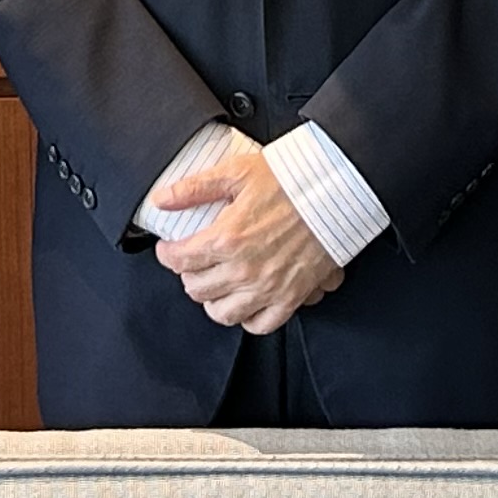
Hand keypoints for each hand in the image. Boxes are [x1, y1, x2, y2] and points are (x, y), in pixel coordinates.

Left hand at [151, 138, 340, 333]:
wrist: (335, 191)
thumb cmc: (290, 180)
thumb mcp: (236, 173)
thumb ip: (194, 188)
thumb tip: (162, 198)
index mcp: (227, 238)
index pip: (180, 259)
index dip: (168, 254)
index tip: (169, 248)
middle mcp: (244, 269)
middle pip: (197, 289)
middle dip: (188, 275)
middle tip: (193, 262)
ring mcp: (268, 288)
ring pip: (223, 313)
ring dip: (213, 300)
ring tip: (215, 283)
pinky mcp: (291, 297)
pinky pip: (261, 324)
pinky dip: (248, 318)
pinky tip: (245, 302)